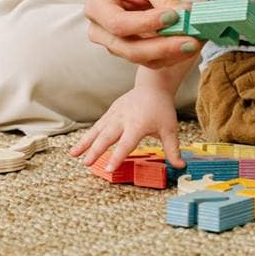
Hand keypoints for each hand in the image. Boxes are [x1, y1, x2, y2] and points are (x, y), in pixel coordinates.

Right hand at [68, 85, 184, 169]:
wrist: (152, 86)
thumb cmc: (161, 109)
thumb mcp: (170, 129)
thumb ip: (173, 149)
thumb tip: (181, 167)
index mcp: (138, 124)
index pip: (126, 143)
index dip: (117, 156)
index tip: (109, 168)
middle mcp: (124, 119)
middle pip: (108, 136)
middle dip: (96, 150)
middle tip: (87, 164)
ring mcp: (115, 114)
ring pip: (98, 130)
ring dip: (85, 142)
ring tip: (73, 155)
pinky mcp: (111, 112)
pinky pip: (98, 125)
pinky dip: (87, 135)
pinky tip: (79, 147)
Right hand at [84, 0, 197, 68]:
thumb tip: (186, 17)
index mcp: (96, 8)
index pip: (119, 24)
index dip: (146, 24)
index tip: (173, 16)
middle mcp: (100, 32)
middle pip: (130, 49)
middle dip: (163, 47)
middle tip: (192, 40)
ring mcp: (115, 46)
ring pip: (144, 59)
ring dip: (173, 53)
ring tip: (197, 41)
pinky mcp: (133, 53)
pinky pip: (153, 61)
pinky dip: (174, 55)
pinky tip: (191, 45)